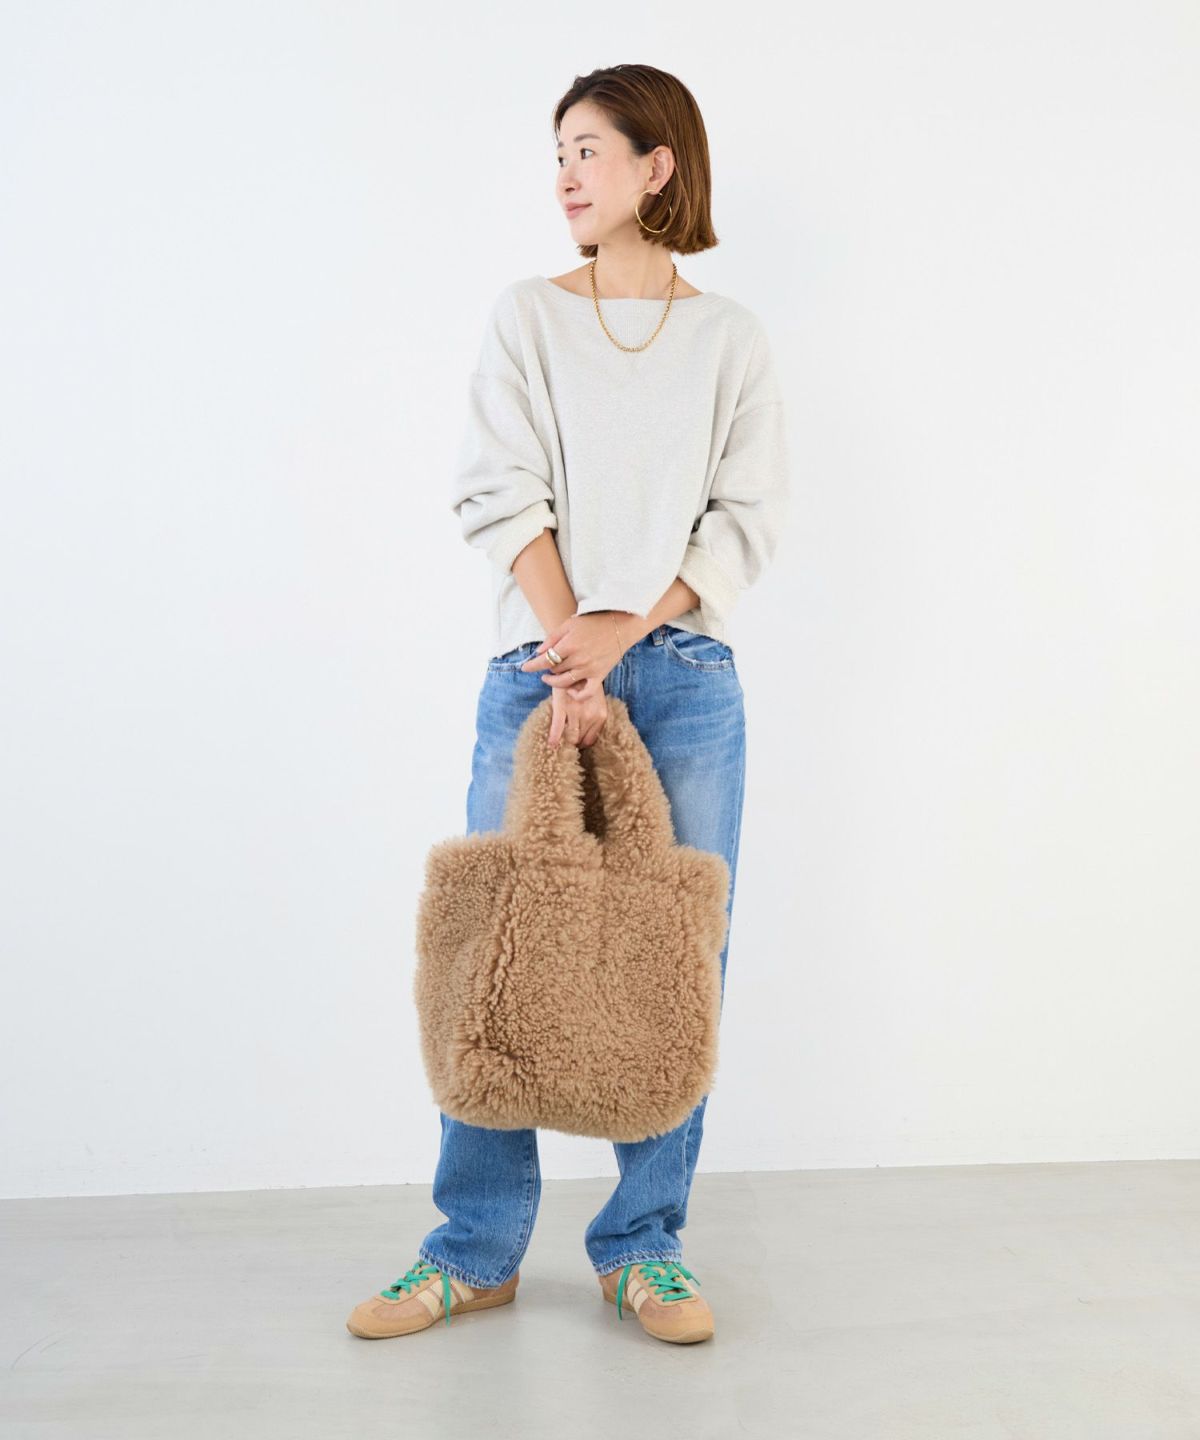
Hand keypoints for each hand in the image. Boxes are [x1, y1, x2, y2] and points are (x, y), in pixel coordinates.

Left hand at [520, 611, 634, 701]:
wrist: (620, 625)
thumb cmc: (594, 622)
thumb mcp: (569, 624)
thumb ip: (553, 638)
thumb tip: (539, 652)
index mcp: (569, 645)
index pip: (545, 660)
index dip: (532, 666)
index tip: (524, 668)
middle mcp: (578, 659)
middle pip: (554, 671)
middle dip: (547, 668)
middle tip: (546, 665)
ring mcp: (589, 669)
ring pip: (564, 682)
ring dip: (554, 681)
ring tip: (550, 677)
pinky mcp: (600, 675)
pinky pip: (586, 692)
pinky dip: (576, 695)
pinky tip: (570, 690)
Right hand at [547, 685, 608, 748]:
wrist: (575, 663)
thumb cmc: (585, 682)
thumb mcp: (596, 699)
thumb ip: (593, 715)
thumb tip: (584, 733)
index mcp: (601, 715)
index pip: (590, 740)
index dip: (581, 743)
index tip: (575, 743)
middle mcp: (591, 716)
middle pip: (579, 741)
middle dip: (572, 744)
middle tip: (565, 743)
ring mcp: (576, 713)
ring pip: (570, 737)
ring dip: (564, 742)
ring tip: (558, 743)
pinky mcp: (562, 707)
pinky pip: (558, 727)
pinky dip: (554, 737)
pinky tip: (551, 744)